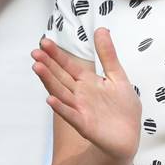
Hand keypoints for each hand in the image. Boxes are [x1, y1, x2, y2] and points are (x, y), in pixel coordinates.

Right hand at [31, 28, 140, 159]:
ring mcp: (81, 109)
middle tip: (35, 52)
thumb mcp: (117, 76)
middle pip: (61, 78)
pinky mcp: (85, 125)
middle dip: (48, 65)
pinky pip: (71, 115)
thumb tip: (101, 29)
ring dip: (49, 81)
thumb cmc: (122, 107)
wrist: (129, 135)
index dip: (57, 55)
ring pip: (62, 93)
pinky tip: (51, 100)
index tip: (44, 41)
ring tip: (37, 68)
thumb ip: (108, 55)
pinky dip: (62, 108)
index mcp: (88, 82)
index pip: (69, 66)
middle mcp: (80, 94)